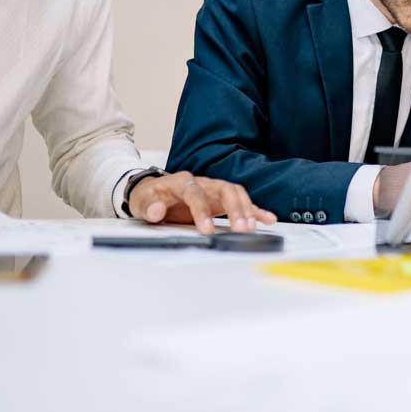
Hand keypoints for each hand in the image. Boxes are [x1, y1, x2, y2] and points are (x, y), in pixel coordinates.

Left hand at [127, 172, 276, 234]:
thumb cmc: (150, 196)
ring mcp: (215, 190)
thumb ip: (148, 206)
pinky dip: (256, 210)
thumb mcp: (142, 201)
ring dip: (246, 210)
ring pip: (236, 194)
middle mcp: (203, 183)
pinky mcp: (222, 200)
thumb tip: (157, 211)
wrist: (154, 193)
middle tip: (241, 228)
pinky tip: (268, 219)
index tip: (207, 230)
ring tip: (251, 229)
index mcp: (182, 181)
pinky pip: (242, 203)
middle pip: (225, 190)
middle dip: (235, 209)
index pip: (195, 193)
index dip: (201, 211)